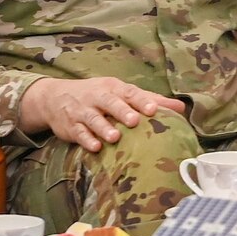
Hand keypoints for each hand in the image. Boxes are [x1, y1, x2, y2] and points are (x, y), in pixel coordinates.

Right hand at [19, 77, 186, 152]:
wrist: (54, 97)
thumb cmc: (98, 95)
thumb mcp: (121, 92)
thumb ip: (150, 99)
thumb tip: (181, 108)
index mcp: (113, 88)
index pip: (130, 92)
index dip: (142, 100)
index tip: (155, 110)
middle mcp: (98, 97)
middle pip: (110, 102)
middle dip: (122, 111)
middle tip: (134, 121)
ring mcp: (83, 111)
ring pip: (93, 118)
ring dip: (103, 127)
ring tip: (115, 137)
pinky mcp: (71, 126)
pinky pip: (79, 133)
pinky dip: (86, 139)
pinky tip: (95, 147)